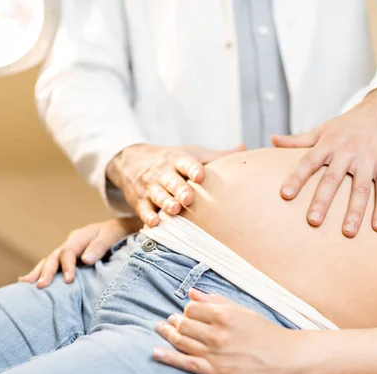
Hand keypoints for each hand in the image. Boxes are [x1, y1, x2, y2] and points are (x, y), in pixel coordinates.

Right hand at [19, 217, 141, 288]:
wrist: (117, 230)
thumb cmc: (114, 234)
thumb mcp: (109, 236)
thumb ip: (99, 247)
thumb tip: (85, 260)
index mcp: (79, 237)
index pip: (68, 252)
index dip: (67, 266)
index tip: (69, 280)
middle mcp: (69, 243)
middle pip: (54, 257)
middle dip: (47, 272)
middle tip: (41, 286)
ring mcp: (66, 251)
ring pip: (48, 261)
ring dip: (38, 272)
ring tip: (26, 285)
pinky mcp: (67, 259)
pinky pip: (51, 265)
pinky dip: (39, 272)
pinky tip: (26, 282)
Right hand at [106, 144, 245, 226]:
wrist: (131, 162)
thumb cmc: (172, 160)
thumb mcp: (191, 153)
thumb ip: (217, 156)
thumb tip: (245, 148)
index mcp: (178, 159)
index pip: (186, 162)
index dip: (193, 168)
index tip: (200, 175)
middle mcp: (163, 172)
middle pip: (171, 181)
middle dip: (179, 189)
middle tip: (189, 197)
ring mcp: (150, 187)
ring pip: (158, 195)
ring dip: (165, 202)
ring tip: (174, 209)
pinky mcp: (140, 201)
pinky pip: (143, 210)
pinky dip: (147, 216)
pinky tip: (154, 223)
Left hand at [153, 289, 305, 373]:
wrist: (286, 358)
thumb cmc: (266, 332)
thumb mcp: (242, 310)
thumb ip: (215, 301)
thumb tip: (192, 293)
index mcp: (224, 315)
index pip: (192, 308)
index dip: (188, 309)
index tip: (188, 312)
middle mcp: (216, 333)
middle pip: (184, 324)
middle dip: (175, 321)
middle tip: (170, 320)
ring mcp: (214, 353)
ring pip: (181, 341)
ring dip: (168, 334)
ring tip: (160, 328)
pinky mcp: (215, 372)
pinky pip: (185, 363)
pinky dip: (167, 356)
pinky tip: (156, 351)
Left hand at [273, 88, 376, 236]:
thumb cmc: (349, 124)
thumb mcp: (323, 129)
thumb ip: (298, 140)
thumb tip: (272, 140)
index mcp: (329, 143)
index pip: (309, 161)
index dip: (296, 178)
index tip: (285, 195)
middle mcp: (348, 151)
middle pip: (333, 178)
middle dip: (323, 200)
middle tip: (313, 221)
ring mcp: (369, 159)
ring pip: (361, 188)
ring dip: (355, 211)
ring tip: (347, 232)